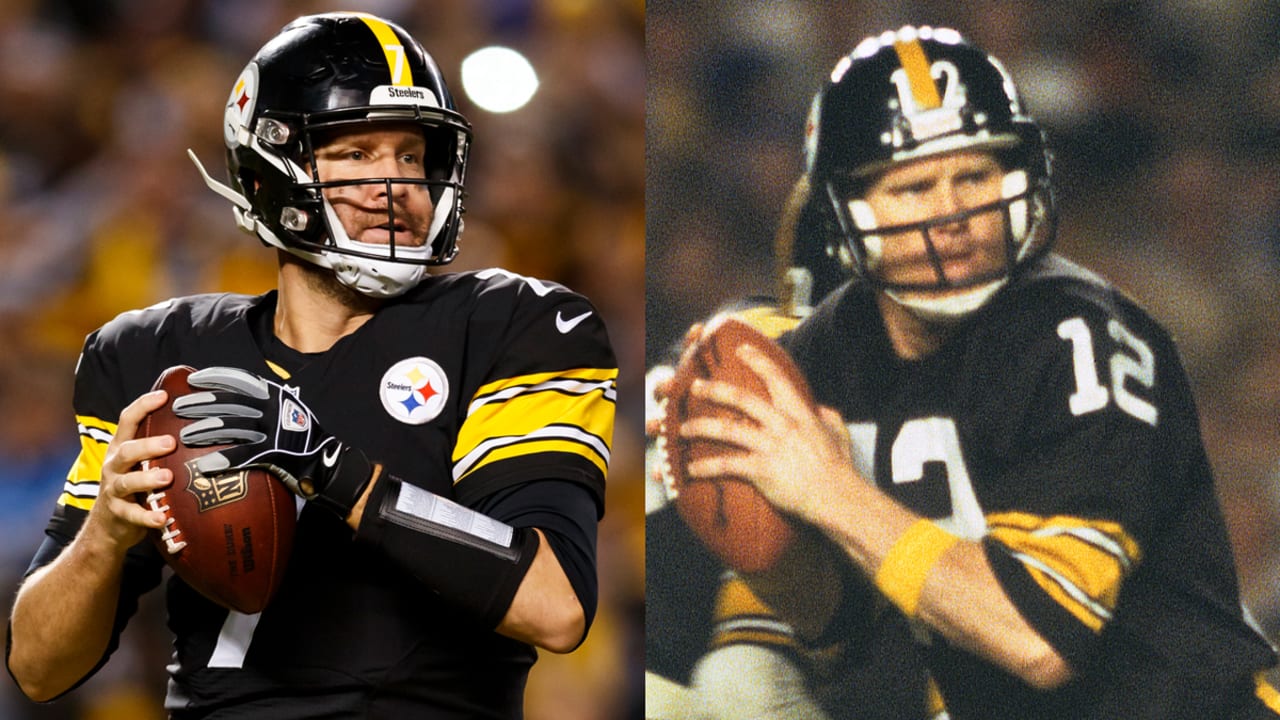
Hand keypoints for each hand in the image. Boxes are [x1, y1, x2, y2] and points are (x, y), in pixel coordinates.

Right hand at [89, 390, 175, 549]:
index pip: (128, 420)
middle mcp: (115, 465)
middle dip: (148, 445)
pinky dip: (147, 517)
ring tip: (168, 476)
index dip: (143, 405)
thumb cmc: (135, 484)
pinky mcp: (119, 513)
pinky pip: (132, 515)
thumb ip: (160, 445)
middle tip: (171, 442)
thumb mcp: (141, 461)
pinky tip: (162, 518)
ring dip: (148, 478)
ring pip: (127, 481)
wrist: (108, 524)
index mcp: (122, 447)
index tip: (164, 395)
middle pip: (127, 450)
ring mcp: (115, 489)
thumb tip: (200, 422)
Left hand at [171, 367, 373, 517]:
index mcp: (275, 395)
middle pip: (229, 401)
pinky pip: (242, 455)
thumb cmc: (301, 439)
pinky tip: (204, 465)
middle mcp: (273, 408)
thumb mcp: (285, 412)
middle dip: (200, 403)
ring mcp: (274, 430)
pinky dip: (222, 459)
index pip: (240, 379)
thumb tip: (232, 399)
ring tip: (184, 435)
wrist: (327, 463)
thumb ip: (263, 404)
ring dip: (204, 429)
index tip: (193, 379)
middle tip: (178, 407)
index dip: (214, 377)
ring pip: (231, 425)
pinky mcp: (274, 453)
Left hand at [678, 343, 855, 520]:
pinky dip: (706, 467)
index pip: (776, 379)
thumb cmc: (839, 468)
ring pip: (728, 431)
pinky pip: (727, 465)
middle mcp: (782, 425)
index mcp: (799, 413)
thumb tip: (821, 408)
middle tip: (696, 387)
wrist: (836, 497)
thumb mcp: (838, 434)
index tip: (741, 349)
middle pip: (742, 399)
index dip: (758, 361)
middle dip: (715, 390)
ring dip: (701, 428)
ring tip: (683, 429)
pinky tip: (691, 470)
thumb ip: (828, 417)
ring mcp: (770, 447)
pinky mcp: (761, 470)